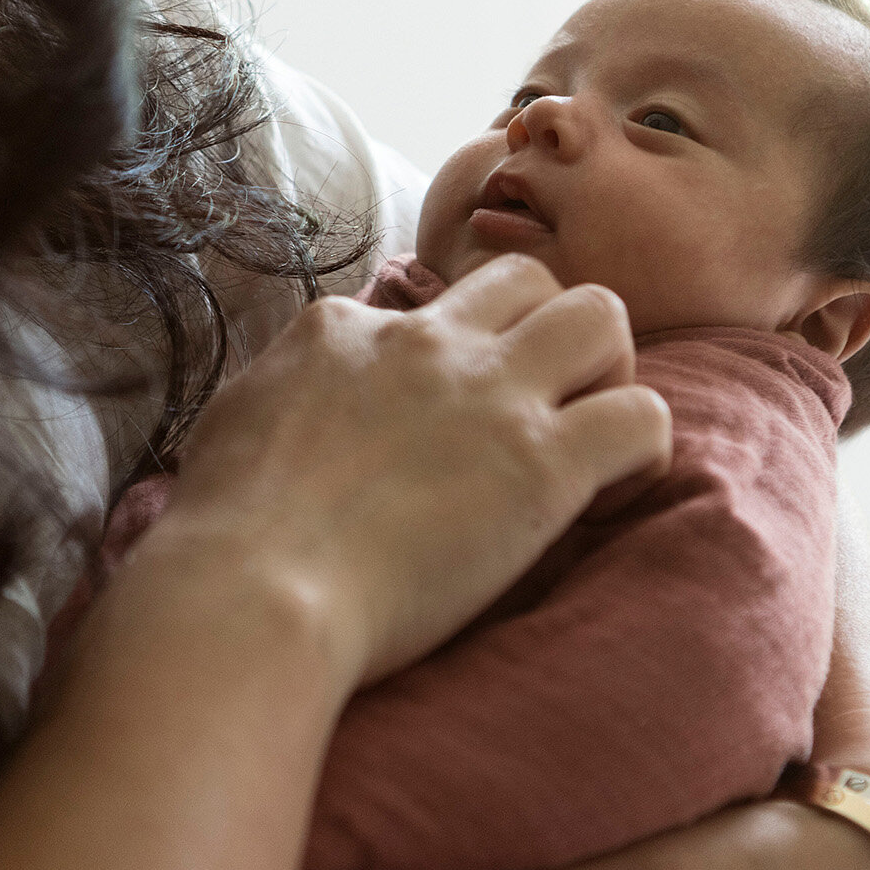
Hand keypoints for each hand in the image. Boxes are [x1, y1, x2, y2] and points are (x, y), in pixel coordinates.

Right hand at [145, 254, 671, 687]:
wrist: (253, 590)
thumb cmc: (225, 533)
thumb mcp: (236, 422)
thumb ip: (285, 391)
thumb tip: (299, 401)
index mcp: (347, 328)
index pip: (427, 307)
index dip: (447, 361)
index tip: (439, 427)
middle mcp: (427, 340)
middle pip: (528, 278)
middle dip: (546, 331)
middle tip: (537, 410)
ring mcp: (491, 394)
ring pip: (603, 315)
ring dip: (607, 370)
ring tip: (582, 437)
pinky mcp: (544, 463)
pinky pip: (644, 417)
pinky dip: (641, 454)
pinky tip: (603, 498)